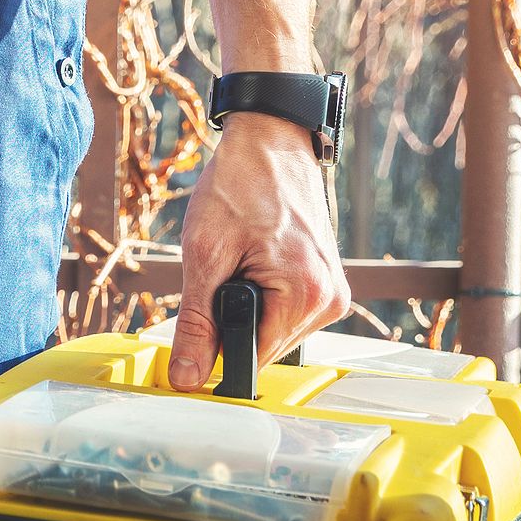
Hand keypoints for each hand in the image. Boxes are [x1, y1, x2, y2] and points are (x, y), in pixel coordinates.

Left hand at [165, 114, 351, 390]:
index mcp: (305, 297)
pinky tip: (254, 263)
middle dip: (231, 324)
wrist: (269, 141)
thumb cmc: (238, 185)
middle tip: (220, 272)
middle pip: (264, 348)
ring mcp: (333, 293)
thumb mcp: (204, 255)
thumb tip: (187, 379)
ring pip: (274, 332)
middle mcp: (330, 301)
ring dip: (247, 309)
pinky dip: (263, 297)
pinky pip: (286, 312)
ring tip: (240, 261)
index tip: (194, 333)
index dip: (216, 354)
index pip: (253, 362)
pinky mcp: (327, 284)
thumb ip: (196, 324)